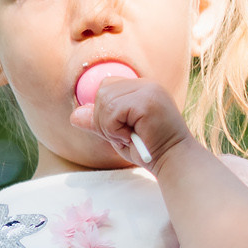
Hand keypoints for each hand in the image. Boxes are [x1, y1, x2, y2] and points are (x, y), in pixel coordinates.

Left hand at [69, 72, 189, 167]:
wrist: (173, 162)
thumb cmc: (149, 151)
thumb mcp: (118, 135)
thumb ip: (99, 122)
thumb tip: (74, 115)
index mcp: (141, 88)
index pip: (107, 86)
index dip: (104, 110)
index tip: (120, 130)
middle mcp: (146, 85)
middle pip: (103, 91)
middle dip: (104, 119)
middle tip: (124, 135)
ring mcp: (148, 90)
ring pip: (105, 101)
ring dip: (110, 126)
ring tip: (128, 137)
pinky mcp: (146, 101)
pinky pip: (112, 111)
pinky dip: (115, 129)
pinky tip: (132, 137)